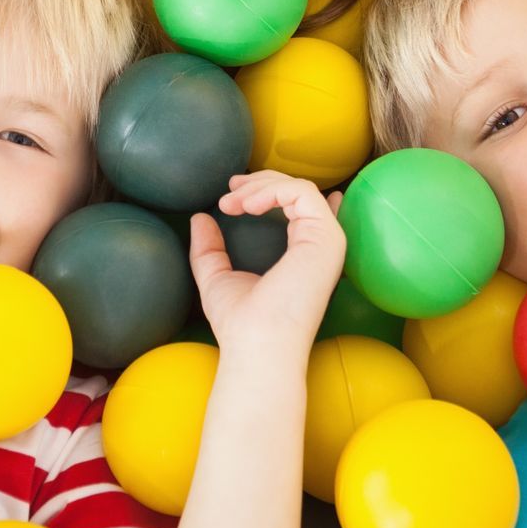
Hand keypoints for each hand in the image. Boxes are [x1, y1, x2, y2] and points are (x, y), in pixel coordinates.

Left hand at [189, 171, 345, 353]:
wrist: (256, 344)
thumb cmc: (240, 323)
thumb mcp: (216, 277)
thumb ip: (210, 249)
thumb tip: (200, 218)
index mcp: (303, 253)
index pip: (306, 209)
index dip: (275, 189)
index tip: (237, 191)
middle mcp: (320, 245)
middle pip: (298, 193)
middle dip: (260, 183)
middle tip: (228, 193)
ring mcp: (327, 241)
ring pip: (301, 188)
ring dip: (261, 186)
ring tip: (231, 202)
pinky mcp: (326, 237)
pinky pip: (303, 193)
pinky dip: (271, 191)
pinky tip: (247, 206)